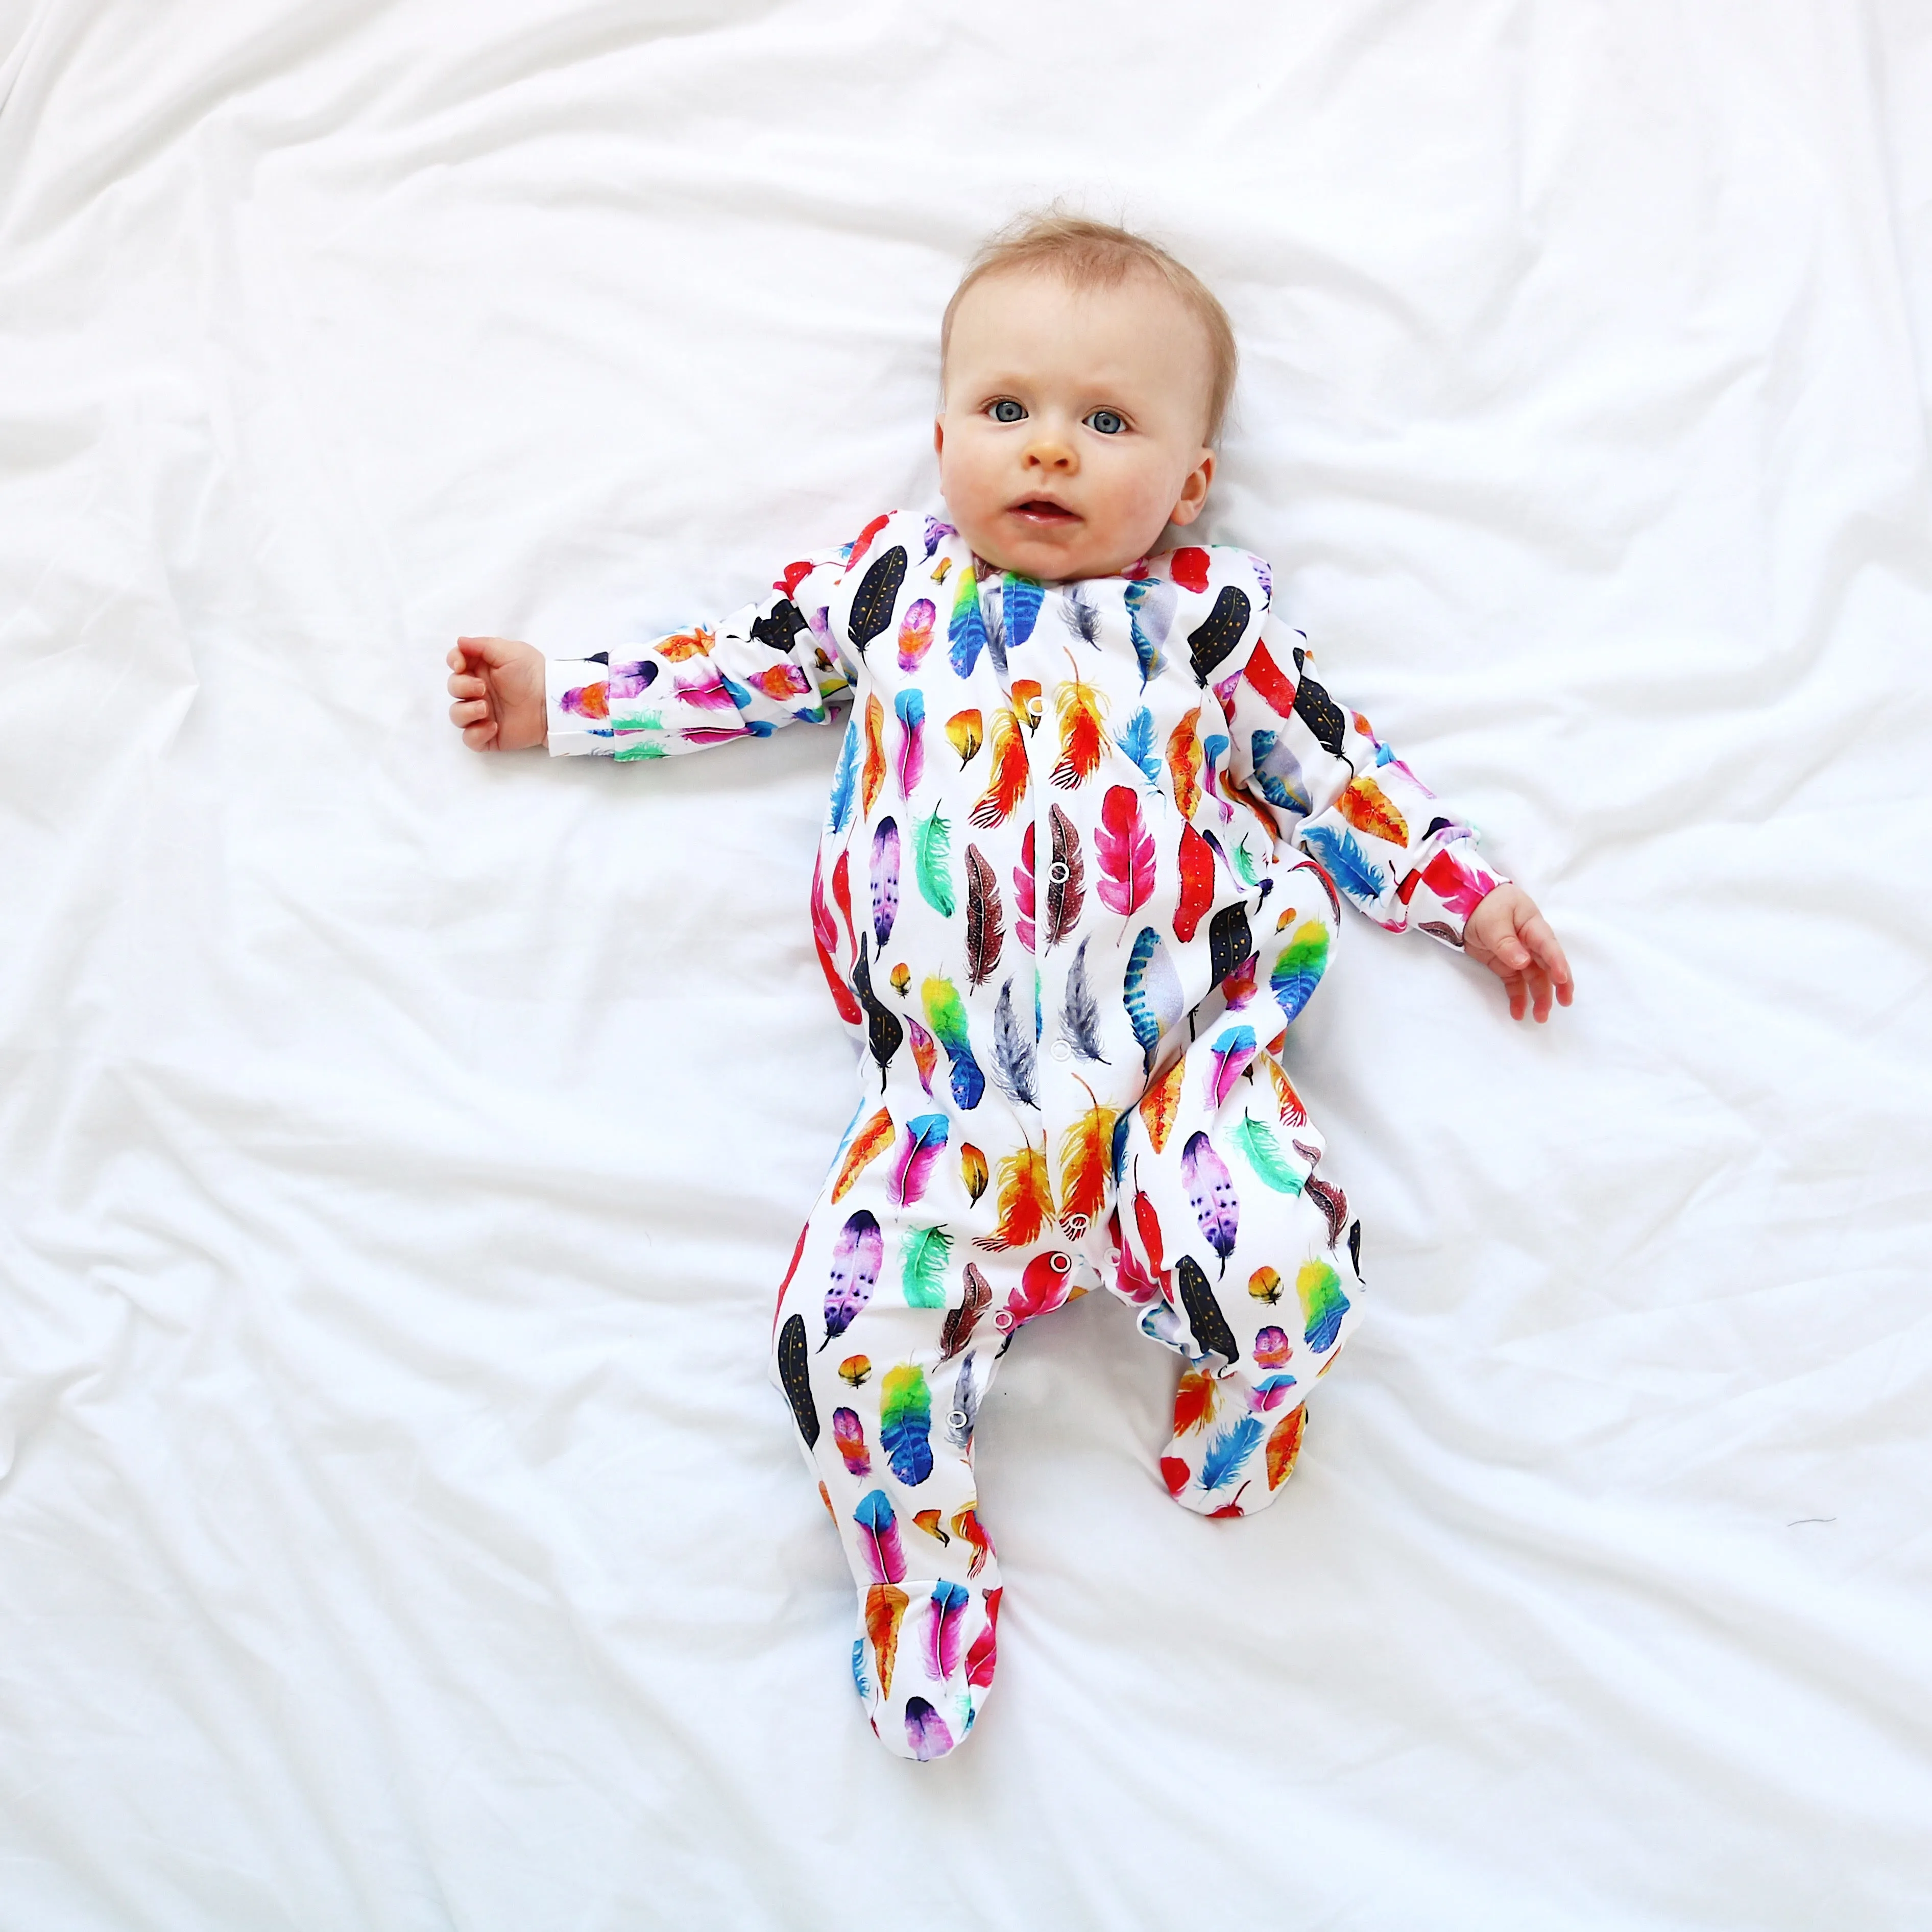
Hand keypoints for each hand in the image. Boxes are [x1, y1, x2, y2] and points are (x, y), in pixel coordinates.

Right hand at [446, 636, 546, 750]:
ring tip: (485, 709)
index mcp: (482, 669)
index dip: (453, 662)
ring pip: (456, 715)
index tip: (460, 665)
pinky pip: (470, 739)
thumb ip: (482, 645)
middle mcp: (479, 691)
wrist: (550, 703)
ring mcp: (483, 714)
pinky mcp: (489, 735)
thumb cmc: (533, 673)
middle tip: (483, 689)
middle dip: (462, 687)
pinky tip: (493, 727)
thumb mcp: (510, 651)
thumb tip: (459, 642)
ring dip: (465, 711)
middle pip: (453, 688)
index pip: (455, 664)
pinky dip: (475, 734)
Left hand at [1463, 884, 1574, 1022]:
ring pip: (1534, 978)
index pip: (1549, 946)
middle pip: (1548, 965)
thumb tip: (1523, 962)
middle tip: (1564, 1003)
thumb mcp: (1494, 921)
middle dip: (1558, 985)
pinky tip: (1519, 1013)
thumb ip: (1507, 943)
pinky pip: (1515, 983)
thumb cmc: (1484, 904)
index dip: (1557, 962)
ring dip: (1539, 997)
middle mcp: (1531, 942)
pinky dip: (1518, 998)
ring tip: (1540, 1017)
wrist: (1464, 903)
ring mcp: (1519, 955)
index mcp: (1533, 926)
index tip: (1562, 979)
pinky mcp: (1505, 965)